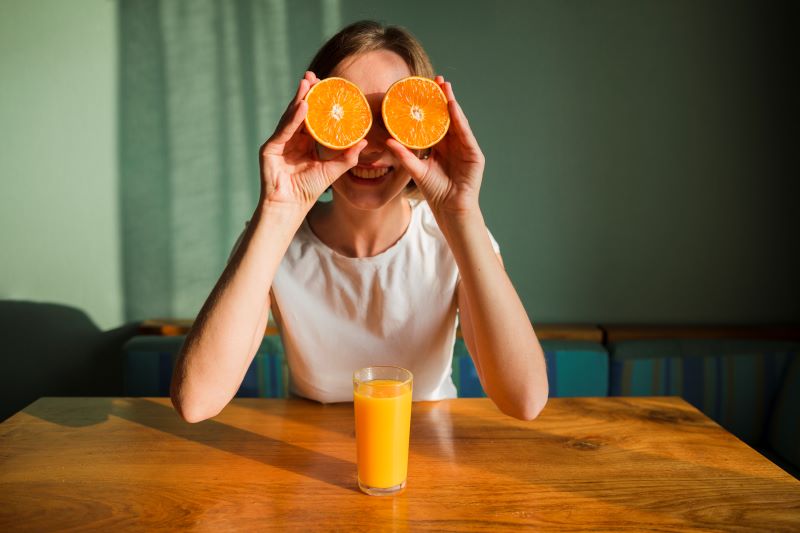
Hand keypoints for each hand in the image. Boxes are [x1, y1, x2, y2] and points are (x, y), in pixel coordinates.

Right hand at [259, 71, 366, 208]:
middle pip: (300, 112)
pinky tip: (302, 107)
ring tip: (308, 84)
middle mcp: (291, 138)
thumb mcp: (332, 171)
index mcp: (305, 142)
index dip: (319, 102)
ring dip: (299, 99)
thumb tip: (364, 142)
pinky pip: (284, 130)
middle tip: (313, 76)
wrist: (291, 206)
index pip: (313, 117)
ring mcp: (279, 142)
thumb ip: (347, 157)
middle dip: (306, 93)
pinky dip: (293, 118)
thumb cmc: (309, 190)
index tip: (328, 86)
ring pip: (290, 117)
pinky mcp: (270, 148)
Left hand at [385, 76, 484, 216]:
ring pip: (457, 121)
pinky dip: (459, 120)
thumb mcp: (416, 170)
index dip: (430, 106)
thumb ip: (404, 155)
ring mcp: (466, 147)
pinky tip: (453, 107)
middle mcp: (454, 144)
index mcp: (441, 146)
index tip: (421, 89)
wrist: (450, 209)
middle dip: (443, 98)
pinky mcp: (474, 154)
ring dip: (452, 103)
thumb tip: (387, 141)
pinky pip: (465, 133)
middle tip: (436, 79)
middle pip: (447, 116)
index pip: (434, 121)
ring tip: (445, 87)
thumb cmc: (435, 192)